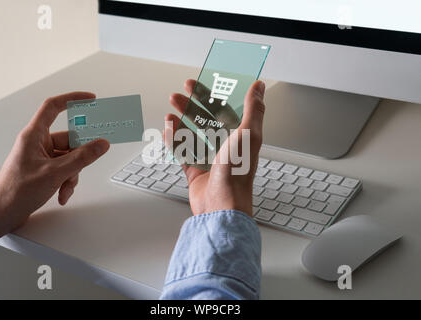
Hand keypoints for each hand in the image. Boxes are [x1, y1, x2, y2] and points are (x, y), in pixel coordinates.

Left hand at [0, 92, 109, 246]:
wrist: (1, 214)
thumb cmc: (15, 192)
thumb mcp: (55, 173)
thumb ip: (82, 157)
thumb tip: (101, 144)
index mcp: (34, 136)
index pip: (53, 107)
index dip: (72, 99)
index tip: (90, 99)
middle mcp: (38, 144)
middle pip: (69, 139)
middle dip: (79, 157)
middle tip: (84, 163)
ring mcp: (42, 158)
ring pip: (70, 158)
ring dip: (73, 174)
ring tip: (65, 186)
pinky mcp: (45, 171)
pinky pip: (65, 170)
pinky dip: (67, 182)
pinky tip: (61, 194)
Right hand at [165, 80, 265, 216]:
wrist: (222, 206)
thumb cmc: (238, 172)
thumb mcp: (248, 134)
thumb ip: (253, 108)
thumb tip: (259, 86)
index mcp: (239, 136)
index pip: (221, 109)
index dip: (206, 95)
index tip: (193, 84)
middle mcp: (225, 147)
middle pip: (204, 120)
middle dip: (189, 107)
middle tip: (176, 96)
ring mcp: (210, 159)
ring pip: (191, 135)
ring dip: (180, 123)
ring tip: (169, 113)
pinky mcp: (196, 172)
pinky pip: (183, 153)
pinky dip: (174, 142)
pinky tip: (167, 132)